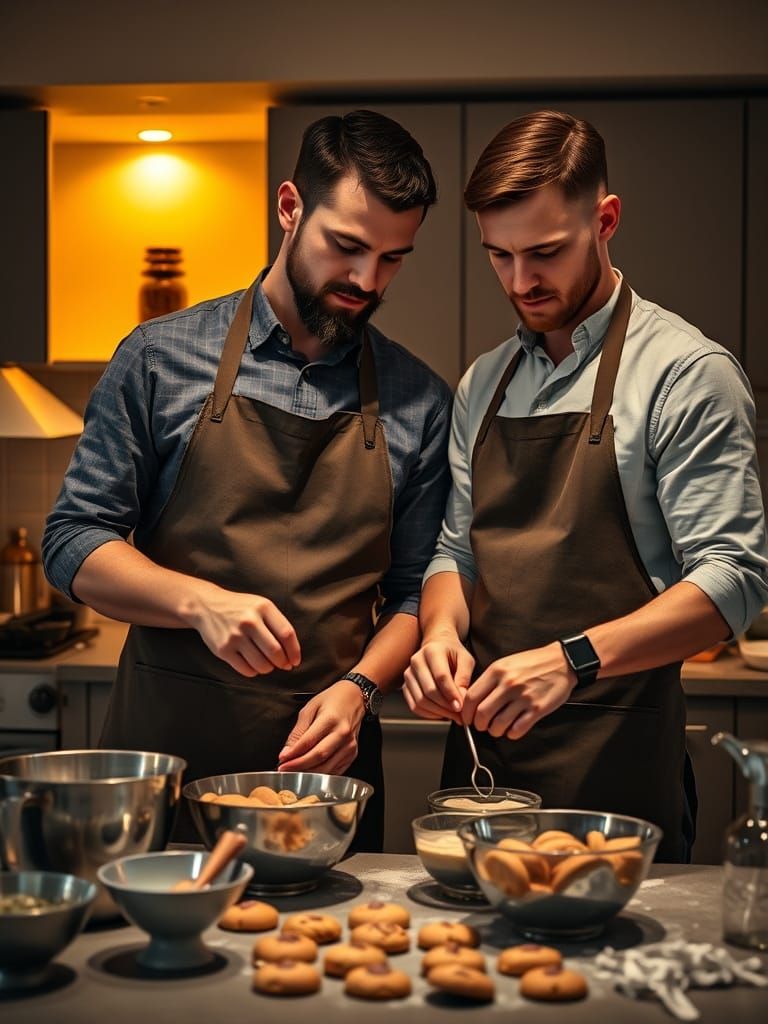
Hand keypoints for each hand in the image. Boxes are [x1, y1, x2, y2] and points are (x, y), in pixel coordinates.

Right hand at [182, 583, 300, 676]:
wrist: (206, 606)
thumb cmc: (240, 608)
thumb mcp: (260, 606)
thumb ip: (276, 624)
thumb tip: (291, 654)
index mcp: (263, 607)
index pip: (286, 634)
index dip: (294, 651)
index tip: (295, 661)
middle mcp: (249, 621)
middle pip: (275, 652)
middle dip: (282, 663)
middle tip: (283, 665)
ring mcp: (235, 636)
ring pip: (261, 664)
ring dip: (268, 669)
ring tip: (267, 665)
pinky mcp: (223, 649)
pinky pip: (245, 670)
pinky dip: (253, 672)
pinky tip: (253, 665)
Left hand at [277, 681, 365, 773]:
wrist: (354, 699)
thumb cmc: (332, 701)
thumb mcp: (310, 709)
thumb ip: (298, 731)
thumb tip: (287, 752)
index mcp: (331, 719)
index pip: (309, 741)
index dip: (293, 753)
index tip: (282, 759)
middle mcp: (342, 734)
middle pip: (318, 756)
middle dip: (298, 766)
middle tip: (284, 768)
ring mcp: (349, 746)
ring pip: (326, 767)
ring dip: (308, 773)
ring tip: (294, 771)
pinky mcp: (352, 754)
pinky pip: (335, 770)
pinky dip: (320, 774)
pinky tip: (310, 771)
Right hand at [403, 632, 473, 724]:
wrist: (437, 647)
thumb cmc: (452, 653)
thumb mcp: (465, 660)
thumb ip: (464, 677)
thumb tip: (461, 699)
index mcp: (432, 651)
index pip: (441, 676)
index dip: (451, 694)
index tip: (461, 706)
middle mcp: (417, 661)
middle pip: (429, 690)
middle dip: (445, 706)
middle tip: (459, 714)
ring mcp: (408, 674)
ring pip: (420, 700)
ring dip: (438, 712)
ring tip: (452, 715)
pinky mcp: (405, 685)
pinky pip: (414, 705)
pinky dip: (428, 714)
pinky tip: (441, 713)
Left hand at [462, 642, 576, 738]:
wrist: (562, 661)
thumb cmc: (532, 663)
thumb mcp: (506, 664)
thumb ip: (489, 680)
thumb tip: (473, 700)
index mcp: (497, 671)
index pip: (472, 697)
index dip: (466, 712)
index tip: (467, 718)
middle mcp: (508, 684)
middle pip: (482, 713)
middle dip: (479, 725)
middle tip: (482, 726)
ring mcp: (523, 697)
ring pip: (498, 724)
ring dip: (494, 731)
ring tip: (497, 729)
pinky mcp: (537, 709)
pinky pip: (518, 729)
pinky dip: (511, 734)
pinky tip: (512, 730)